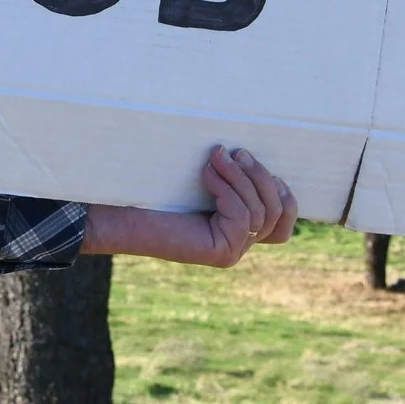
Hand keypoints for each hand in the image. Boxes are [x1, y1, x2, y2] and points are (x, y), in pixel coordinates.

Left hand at [81, 145, 297, 267]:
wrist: (117, 213)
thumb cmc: (152, 190)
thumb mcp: (201, 178)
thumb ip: (229, 175)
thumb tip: (250, 153)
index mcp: (236, 229)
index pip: (283, 225)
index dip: (287, 198)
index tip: (271, 168)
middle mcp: (237, 244)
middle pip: (276, 213)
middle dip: (261, 176)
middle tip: (235, 150)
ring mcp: (230, 251)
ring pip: (260, 211)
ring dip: (240, 176)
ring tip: (216, 155)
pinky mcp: (220, 253)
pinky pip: (242, 216)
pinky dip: (227, 189)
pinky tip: (206, 173)